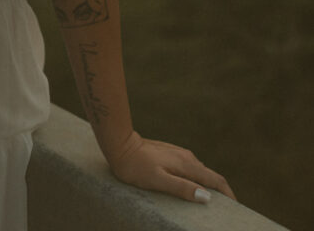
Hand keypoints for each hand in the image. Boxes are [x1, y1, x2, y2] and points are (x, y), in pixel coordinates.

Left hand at [108, 131, 235, 203]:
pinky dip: (197, 179)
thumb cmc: (136, 166)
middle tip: (225, 209)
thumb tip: (207, 197)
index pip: (215, 179)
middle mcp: (187, 157)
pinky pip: (190, 168)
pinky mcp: (171, 154)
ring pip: (200, 171)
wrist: (120, 145)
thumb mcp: (158, 180)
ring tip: (210, 202)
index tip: (236, 208)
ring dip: (208, 185)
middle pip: (210, 176)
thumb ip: (182, 187)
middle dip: (221, 191)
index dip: (228, 194)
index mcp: (187, 164)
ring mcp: (179, 154)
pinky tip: (191, 187)